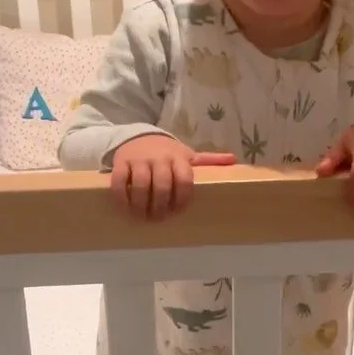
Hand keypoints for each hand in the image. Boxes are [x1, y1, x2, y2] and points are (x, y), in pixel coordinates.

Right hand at [110, 134, 235, 218]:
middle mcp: (160, 157)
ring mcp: (140, 159)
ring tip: (143, 217)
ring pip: (141, 184)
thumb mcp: (187, 154)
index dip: (182, 198)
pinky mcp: (122, 162)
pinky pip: (120, 181)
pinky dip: (122, 197)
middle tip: (159, 218)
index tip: (178, 211)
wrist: (138, 136)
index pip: (184, 179)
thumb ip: (209, 160)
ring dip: (142, 205)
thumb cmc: (167, 152)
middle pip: (162, 185)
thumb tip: (234, 159)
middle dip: (161, 205)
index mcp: (179, 157)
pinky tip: (126, 208)